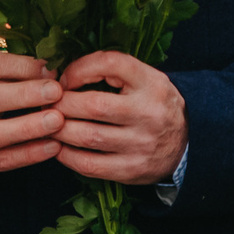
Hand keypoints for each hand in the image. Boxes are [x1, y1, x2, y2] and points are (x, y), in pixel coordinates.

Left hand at [54, 51, 187, 184]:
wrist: (188, 144)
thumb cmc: (155, 104)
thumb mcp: (146, 78)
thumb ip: (113, 70)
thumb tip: (62, 73)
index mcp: (151, 83)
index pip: (110, 63)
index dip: (79, 68)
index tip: (65, 78)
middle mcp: (148, 113)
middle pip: (93, 105)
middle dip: (61, 103)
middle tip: (46, 103)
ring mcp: (140, 144)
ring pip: (87, 136)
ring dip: (59, 129)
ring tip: (48, 123)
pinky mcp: (131, 170)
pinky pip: (90, 164)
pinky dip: (67, 156)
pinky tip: (58, 147)